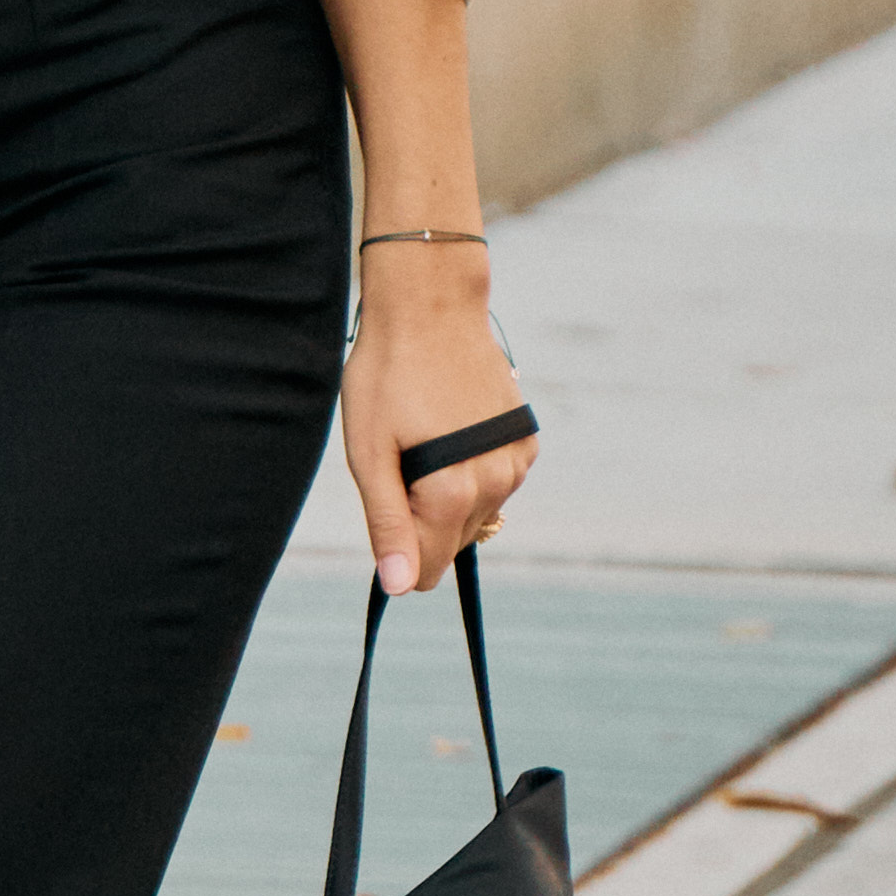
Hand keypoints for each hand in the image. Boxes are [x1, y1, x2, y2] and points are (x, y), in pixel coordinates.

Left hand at [338, 252, 537, 596]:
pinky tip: (452, 429)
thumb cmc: (387, 375)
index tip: (383, 507)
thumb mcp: (369, 451)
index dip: (396, 554)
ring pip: (474, 514)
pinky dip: (471, 471)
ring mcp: (516, 463)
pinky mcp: (526, 443)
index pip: (426, 569)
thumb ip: (387, 524)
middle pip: (449, 542)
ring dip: (446, 494)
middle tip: (398, 458)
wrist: (432, 307)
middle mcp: (494, 484)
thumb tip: (398, 587)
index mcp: (451, 492)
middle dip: (419, 517)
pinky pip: (494, 483)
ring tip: (424, 437)